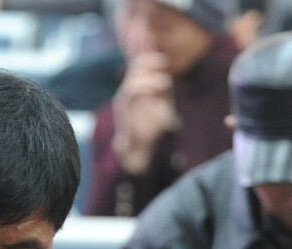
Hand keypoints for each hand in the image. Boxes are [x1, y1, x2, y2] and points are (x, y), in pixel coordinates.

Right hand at [111, 53, 176, 174]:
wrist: (138, 145)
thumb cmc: (150, 128)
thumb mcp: (161, 107)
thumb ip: (163, 94)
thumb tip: (170, 79)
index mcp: (137, 87)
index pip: (139, 66)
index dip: (150, 59)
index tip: (166, 61)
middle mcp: (128, 89)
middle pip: (135, 66)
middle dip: (149, 61)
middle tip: (165, 63)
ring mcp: (124, 96)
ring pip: (133, 77)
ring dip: (151, 76)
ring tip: (167, 82)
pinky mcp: (122, 105)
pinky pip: (131, 89)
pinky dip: (145, 86)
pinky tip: (157, 90)